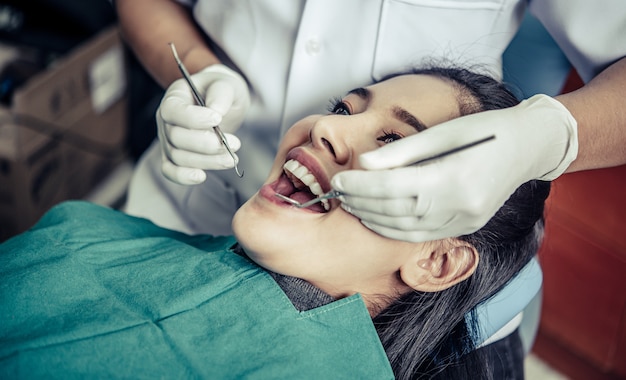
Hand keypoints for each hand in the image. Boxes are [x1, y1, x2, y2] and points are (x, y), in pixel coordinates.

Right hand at [157, 64, 250, 183]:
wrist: (222, 105)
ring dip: (207, 161)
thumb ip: (221, 94)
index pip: (173, 111)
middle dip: (206, 145)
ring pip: (179, 157)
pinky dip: (183, 176)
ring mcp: (168, 140)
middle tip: (234, 144)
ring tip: (231, 159)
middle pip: (176, 138)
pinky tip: (202, 176)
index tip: (217, 119)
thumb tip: (216, 112)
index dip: (193, 119)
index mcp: (174, 97)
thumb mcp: (226, 84)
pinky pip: (170, 170)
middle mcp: (166, 120)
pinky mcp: (174, 157)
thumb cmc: (221, 92)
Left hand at [331, 95, 577, 241]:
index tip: (338, 179)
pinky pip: (421, 235)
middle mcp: (460, 206)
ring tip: (351, 205)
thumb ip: (400, 152)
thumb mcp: (441, 132)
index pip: (393, 187)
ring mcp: (465, 221)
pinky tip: (376, 219)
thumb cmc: (484, 131)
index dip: (361, 185)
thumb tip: (364, 164)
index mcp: (454, 177)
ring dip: (373, 219)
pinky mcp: (466, 227)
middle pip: (396, 211)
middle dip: (362, 203)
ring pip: (406, 229)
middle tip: (338, 192)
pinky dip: (394, 229)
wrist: (528, 147)